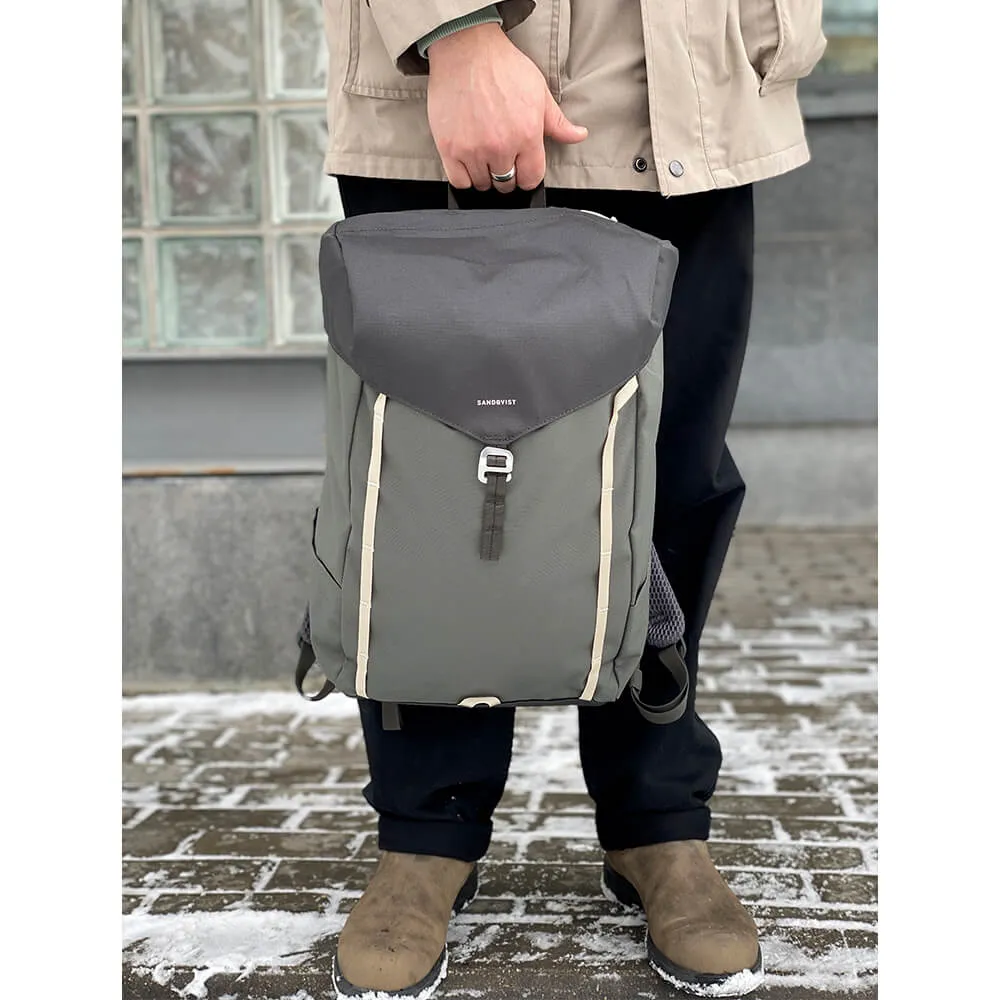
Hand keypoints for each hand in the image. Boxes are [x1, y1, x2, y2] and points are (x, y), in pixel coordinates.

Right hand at [426, 22, 587, 193]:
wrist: (466, 49)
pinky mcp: (449, 148)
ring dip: (484, 175)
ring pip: (482, 183)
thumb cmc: (502, 66)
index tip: (521, 168)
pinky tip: (467, 161)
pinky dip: (464, 176)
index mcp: (527, 135)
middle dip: (506, 174)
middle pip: (506, 184)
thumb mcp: (539, 92)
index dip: (527, 176)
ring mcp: (473, 149)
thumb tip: (578, 135)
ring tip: (483, 155)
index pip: (531, 179)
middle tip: (501, 156)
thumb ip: (557, 122)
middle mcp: (501, 146)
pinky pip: (459, 181)